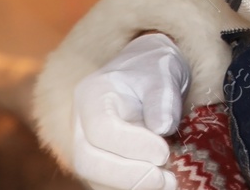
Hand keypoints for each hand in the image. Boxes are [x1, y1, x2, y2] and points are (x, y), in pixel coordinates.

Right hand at [71, 33, 190, 189]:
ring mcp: (85, 146)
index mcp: (92, 95)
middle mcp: (80, 124)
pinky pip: (106, 183)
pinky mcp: (97, 162)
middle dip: (128, 176)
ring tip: (169, 182)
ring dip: (132, 186)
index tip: (164, 152)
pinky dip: (132, 187)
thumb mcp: (163, 73)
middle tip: (166, 179)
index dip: (132, 145)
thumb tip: (162, 127)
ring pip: (95, 178)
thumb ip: (163, 98)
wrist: (146, 74)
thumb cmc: (153, 70)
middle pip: (89, 161)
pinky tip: (159, 183)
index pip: (102, 129)